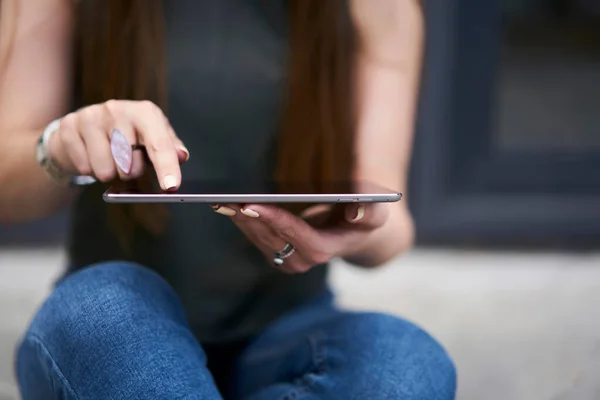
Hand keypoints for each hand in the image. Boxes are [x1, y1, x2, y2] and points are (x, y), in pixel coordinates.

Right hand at [48, 100, 188, 189]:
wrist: (83, 130)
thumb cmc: (126, 137)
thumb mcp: (152, 139)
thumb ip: (169, 149)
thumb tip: (182, 156)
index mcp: (145, 112)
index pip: (159, 143)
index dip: (166, 166)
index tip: (171, 186)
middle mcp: (118, 109)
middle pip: (130, 161)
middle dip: (131, 172)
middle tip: (129, 166)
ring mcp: (91, 116)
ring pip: (106, 169)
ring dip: (110, 174)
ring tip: (110, 161)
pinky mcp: (69, 126)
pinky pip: (84, 167)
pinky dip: (90, 170)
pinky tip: (91, 157)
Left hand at [212, 203, 388, 273]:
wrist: (353, 231)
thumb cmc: (364, 217)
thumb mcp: (376, 212)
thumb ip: (371, 211)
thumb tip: (356, 211)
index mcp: (325, 250)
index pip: (297, 235)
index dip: (274, 220)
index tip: (252, 204)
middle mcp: (303, 260)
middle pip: (271, 237)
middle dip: (249, 218)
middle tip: (227, 199)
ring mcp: (288, 259)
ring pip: (259, 238)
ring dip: (240, 220)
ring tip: (222, 200)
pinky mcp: (277, 253)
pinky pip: (255, 237)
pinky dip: (242, 220)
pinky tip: (228, 205)